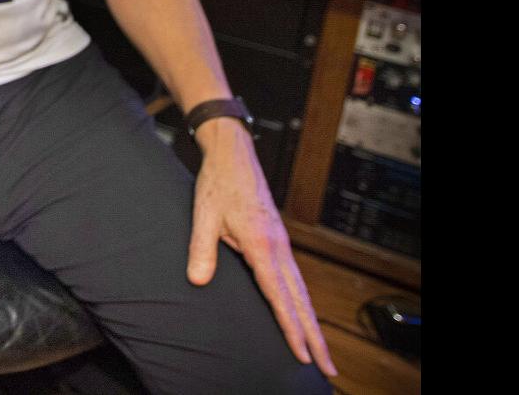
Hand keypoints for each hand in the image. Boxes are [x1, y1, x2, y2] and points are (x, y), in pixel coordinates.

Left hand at [188, 119, 335, 375]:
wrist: (233, 156)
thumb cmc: (218, 184)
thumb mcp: (203, 216)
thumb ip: (201, 249)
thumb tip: (197, 280)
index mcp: (261, 244)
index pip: (278, 295)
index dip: (289, 326)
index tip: (301, 353)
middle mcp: (278, 247)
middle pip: (300, 300)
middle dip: (313, 335)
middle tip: (327, 368)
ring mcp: (282, 244)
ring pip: (301, 291)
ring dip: (311, 322)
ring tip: (320, 351)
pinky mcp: (279, 240)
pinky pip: (295, 279)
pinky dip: (302, 302)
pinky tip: (302, 314)